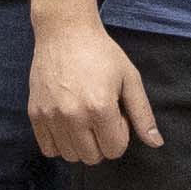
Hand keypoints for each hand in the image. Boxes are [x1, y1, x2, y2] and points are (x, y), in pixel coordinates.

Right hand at [31, 16, 158, 163]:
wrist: (65, 32)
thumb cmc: (101, 53)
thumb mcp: (130, 79)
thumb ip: (143, 114)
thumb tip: (156, 144)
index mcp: (100, 108)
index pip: (115, 150)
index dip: (120, 134)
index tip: (116, 113)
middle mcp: (72, 115)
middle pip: (92, 157)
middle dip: (102, 143)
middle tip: (100, 117)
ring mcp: (51, 115)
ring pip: (70, 156)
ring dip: (81, 145)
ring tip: (84, 119)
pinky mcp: (35, 113)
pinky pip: (48, 149)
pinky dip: (60, 144)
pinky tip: (68, 125)